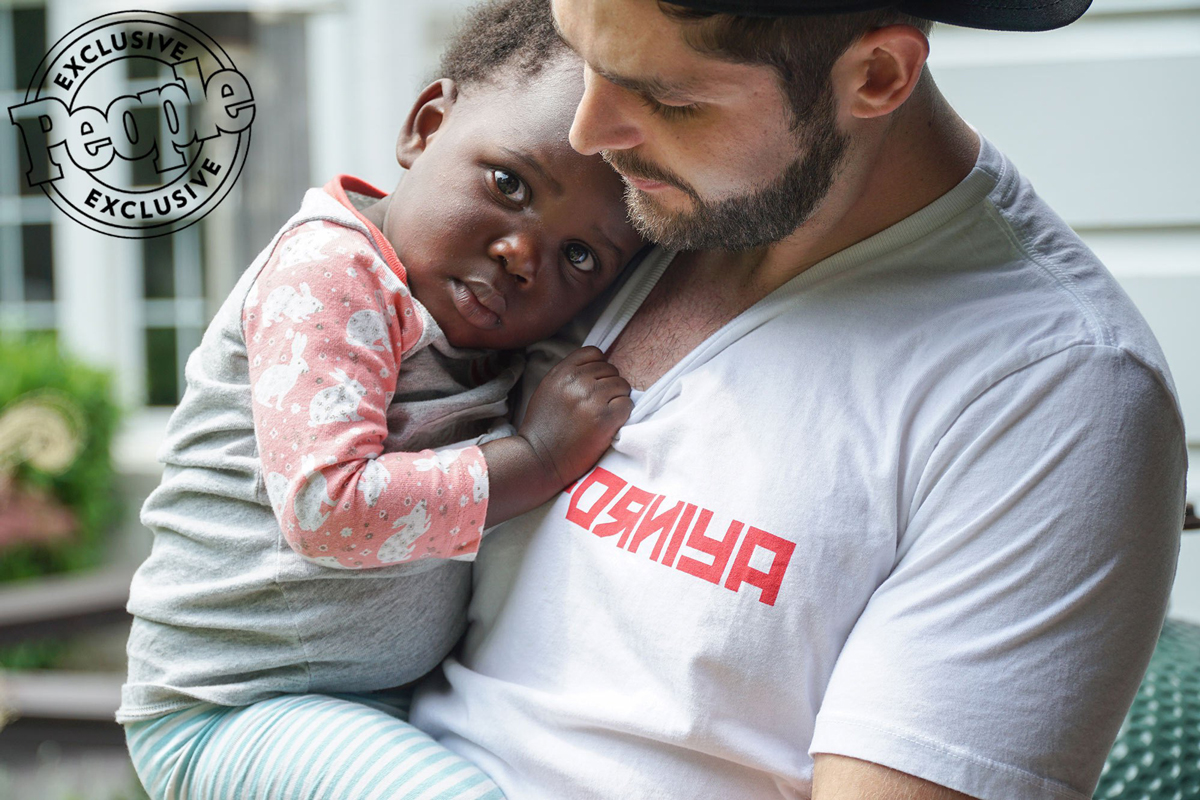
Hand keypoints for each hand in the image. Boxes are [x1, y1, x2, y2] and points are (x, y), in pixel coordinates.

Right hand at [518, 346, 631, 486]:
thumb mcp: (548, 390)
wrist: (539, 459)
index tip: (595, 384)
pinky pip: (627, 404)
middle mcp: (576, 382)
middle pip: (611, 370)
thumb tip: (597, 365)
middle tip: (599, 405)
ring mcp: (591, 399)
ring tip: (604, 415)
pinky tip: (610, 424)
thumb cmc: (543, 428)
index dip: (599, 368)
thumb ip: (569, 375)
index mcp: (561, 372)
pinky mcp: (604, 419)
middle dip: (608, 385)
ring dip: (617, 399)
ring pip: (622, 385)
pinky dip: (623, 413)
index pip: (594, 353)